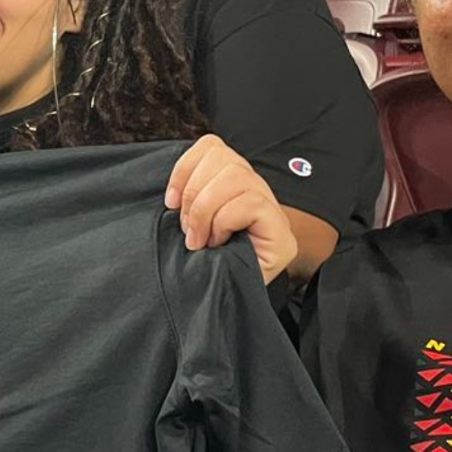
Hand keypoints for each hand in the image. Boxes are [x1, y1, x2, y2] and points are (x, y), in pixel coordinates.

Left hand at [165, 134, 296, 283]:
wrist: (227, 305)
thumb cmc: (204, 266)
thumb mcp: (188, 225)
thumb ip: (187, 198)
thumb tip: (172, 193)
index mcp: (233, 183)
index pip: (212, 146)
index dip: (185, 167)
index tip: (169, 201)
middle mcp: (257, 191)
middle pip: (224, 157)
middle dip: (194, 193)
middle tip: (187, 229)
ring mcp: (273, 210)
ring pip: (236, 176)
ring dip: (206, 210)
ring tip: (201, 239)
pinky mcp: (281, 232)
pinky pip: (249, 203)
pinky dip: (224, 221)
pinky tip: (219, 243)